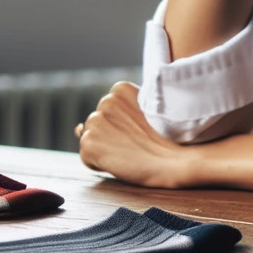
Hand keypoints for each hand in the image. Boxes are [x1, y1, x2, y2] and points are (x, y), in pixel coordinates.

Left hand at [76, 82, 196, 188]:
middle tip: (136, 143)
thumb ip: (115, 114)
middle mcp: (105, 101)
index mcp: (120, 89)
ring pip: (90, 138)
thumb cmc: (166, 139)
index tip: (140, 130)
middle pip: (97, 123)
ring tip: (129, 151)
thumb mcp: (145, 114)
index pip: (108, 109)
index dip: (123, 124)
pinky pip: (86, 157)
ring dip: (105, 148)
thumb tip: (76, 127)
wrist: (175, 160)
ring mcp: (95, 122)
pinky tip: (121, 161)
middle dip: (111, 135)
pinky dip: (99, 163)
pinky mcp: (89, 143)